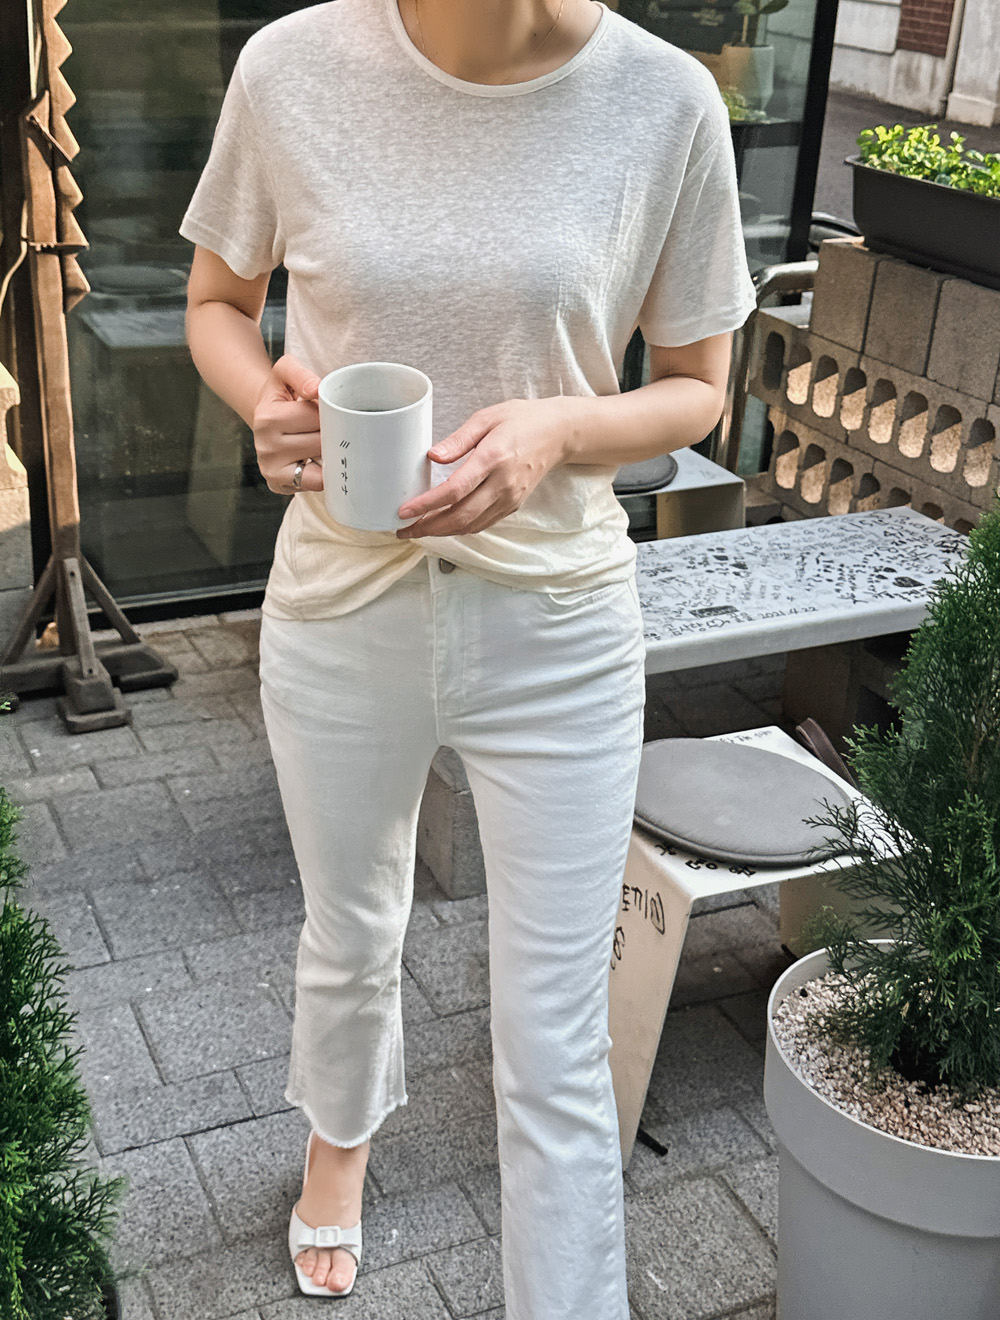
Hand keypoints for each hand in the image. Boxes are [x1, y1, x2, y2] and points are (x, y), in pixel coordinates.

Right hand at [253, 355, 324, 494]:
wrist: (265, 419)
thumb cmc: (281, 397)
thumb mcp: (285, 374)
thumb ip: (299, 374)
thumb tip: (315, 389)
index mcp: (268, 417)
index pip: (316, 417)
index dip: (329, 413)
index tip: (326, 411)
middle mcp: (266, 445)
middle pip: (320, 441)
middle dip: (331, 433)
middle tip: (326, 428)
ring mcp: (270, 468)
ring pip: (321, 462)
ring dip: (328, 453)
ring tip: (320, 443)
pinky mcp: (277, 484)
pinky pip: (316, 483)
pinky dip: (323, 473)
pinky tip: (317, 461)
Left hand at [396, 396, 579, 537]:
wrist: (559, 434)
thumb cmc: (522, 420)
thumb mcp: (486, 418)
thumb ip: (458, 439)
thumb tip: (432, 456)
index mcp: (493, 459)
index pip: (455, 490)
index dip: (427, 505)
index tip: (405, 511)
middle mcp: (503, 484)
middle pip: (461, 516)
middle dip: (429, 527)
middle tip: (404, 529)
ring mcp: (510, 498)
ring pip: (471, 525)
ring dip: (442, 532)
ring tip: (418, 529)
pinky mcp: (513, 506)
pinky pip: (483, 524)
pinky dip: (461, 529)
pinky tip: (444, 525)